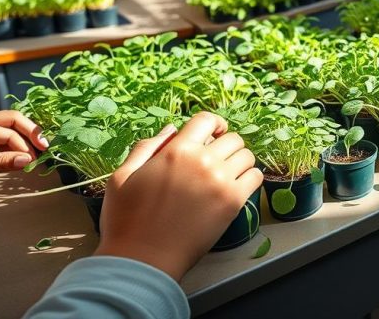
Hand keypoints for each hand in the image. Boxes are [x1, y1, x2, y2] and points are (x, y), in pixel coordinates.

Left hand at [0, 110, 48, 180]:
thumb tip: (28, 160)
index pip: (10, 132)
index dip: (24, 147)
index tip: (33, 162)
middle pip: (15, 120)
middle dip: (32, 132)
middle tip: (46, 148)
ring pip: (11, 128)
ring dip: (25, 139)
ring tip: (37, 153)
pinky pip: (4, 138)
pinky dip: (15, 146)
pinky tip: (22, 155)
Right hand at [94, 112, 261, 281]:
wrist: (142, 259)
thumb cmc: (127, 220)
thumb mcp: (123, 176)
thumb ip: (147, 147)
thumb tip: (172, 129)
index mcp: (177, 151)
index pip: (207, 120)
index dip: (214, 124)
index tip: (214, 133)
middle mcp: (203, 161)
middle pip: (232, 138)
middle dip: (225, 145)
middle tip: (217, 159)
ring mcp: (221, 181)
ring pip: (247, 156)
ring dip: (238, 161)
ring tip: (227, 173)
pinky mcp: (233, 203)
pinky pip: (255, 177)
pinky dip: (249, 178)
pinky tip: (236, 186)